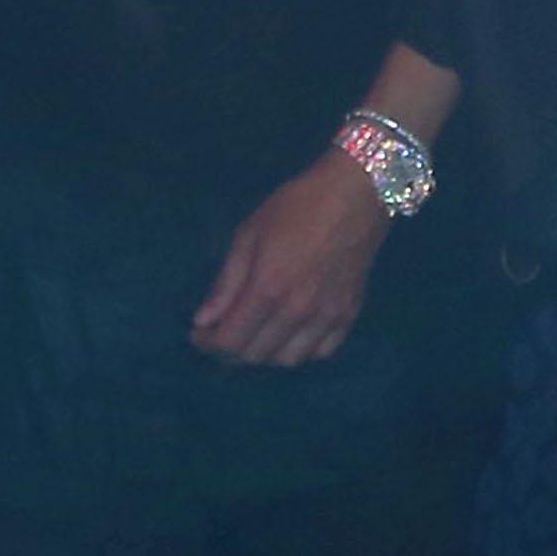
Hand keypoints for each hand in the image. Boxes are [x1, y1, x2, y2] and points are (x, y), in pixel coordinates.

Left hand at [192, 151, 390, 366]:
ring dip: (265, 354)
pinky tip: (293, 332)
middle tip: (224, 331)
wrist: (356, 195)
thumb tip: (203, 321)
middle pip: (255, 355)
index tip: (200, 332)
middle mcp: (297, 311)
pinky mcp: (350, 314)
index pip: (229, 340)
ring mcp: (327, 316)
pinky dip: (302, 350)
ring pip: (288, 360)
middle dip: (230, 350)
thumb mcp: (249, 235)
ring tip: (258, 333)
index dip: (207, 343)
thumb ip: (226, 284)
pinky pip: (322, 352)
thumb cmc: (297, 207)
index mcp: (267, 288)